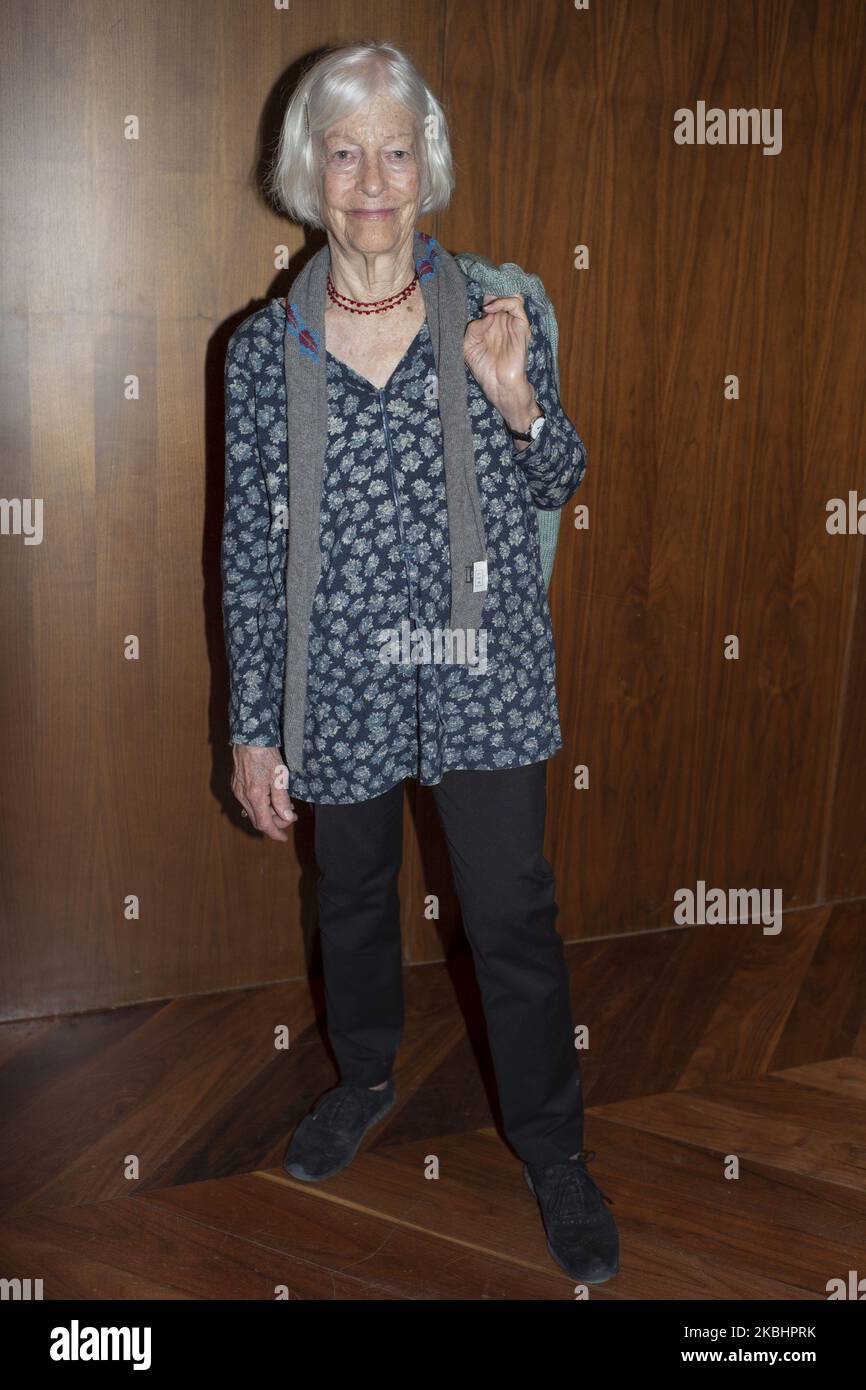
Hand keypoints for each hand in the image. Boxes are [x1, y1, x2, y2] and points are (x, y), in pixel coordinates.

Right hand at [231, 744, 296, 841]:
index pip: (264, 824)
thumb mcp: (280, 777)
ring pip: (253, 811)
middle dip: (275, 822)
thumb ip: (282, 800)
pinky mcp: (236, 785)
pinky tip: (270, 797)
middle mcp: (242, 796)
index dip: (275, 833)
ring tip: (283, 805)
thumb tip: (287, 817)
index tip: (284, 838)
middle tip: (291, 815)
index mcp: (254, 796)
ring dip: (268, 813)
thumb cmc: (266, 754)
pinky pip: (248, 802)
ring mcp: (237, 791)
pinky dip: (260, 805)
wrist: (249, 737)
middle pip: (258, 820)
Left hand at [463, 293, 535, 427]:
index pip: (489, 301)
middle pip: (501, 295)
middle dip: (491, 291)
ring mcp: (512, 323)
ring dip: (498, 296)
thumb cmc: (483, 368)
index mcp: (490, 325)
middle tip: (481, 297)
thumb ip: (473, 328)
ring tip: (487, 306)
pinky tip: (490, 310)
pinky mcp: (521, 327)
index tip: (472, 294)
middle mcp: (502, 322)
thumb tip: (486, 314)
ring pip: (510, 296)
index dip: (482, 295)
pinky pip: (516, 305)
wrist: (498, 384)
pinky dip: (504, 302)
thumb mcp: (469, 346)